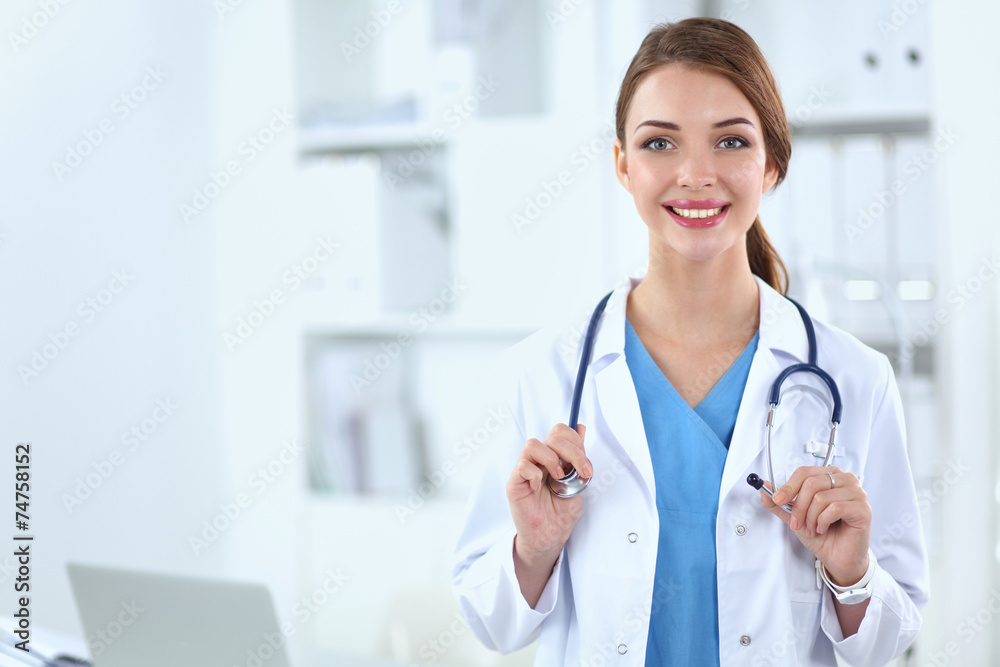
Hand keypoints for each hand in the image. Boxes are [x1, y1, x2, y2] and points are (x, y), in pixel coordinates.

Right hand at [506, 423, 591, 564]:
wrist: (552, 536)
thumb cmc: (562, 512)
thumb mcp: (578, 483)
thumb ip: (578, 457)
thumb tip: (581, 428)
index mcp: (555, 457)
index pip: (561, 433)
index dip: (576, 442)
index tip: (586, 466)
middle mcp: (540, 460)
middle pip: (552, 436)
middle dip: (571, 452)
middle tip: (579, 472)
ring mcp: (526, 470)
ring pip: (533, 444)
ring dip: (551, 459)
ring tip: (558, 477)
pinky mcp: (515, 483)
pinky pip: (522, 466)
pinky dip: (535, 474)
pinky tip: (540, 488)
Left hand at [759, 466, 871, 584]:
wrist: (837, 557)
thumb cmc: (822, 534)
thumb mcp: (795, 516)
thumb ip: (779, 503)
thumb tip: (764, 486)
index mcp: (830, 476)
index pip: (804, 472)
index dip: (788, 486)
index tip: (778, 499)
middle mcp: (845, 480)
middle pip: (811, 483)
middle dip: (799, 507)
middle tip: (797, 523)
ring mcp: (857, 493)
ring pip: (821, 497)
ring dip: (810, 517)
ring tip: (812, 528)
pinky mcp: (863, 509)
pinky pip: (834, 508)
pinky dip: (823, 521)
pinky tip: (823, 528)